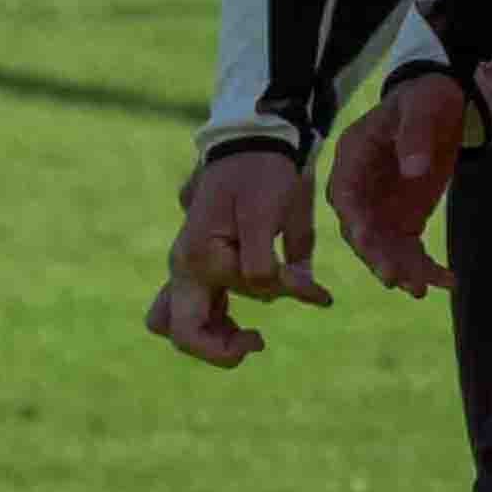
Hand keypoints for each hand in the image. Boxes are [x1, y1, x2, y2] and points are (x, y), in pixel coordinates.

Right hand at [146, 143, 324, 368]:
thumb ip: (276, 265)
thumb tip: (310, 299)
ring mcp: (189, 269)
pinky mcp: (202, 269)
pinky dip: (218, 324)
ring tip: (252, 335)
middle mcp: (184, 267)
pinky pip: (198, 311)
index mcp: (196, 258)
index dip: (266, 307)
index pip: (227, 306)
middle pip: (180, 333)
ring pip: (182, 326)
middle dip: (217, 349)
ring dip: (216, 339)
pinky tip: (244, 322)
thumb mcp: (270, 213)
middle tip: (256, 340)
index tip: (299, 301)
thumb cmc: (261, 173)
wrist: (251, 141)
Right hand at [332, 71, 475, 293]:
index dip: (354, 221)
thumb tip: (414, 170)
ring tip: (423, 289)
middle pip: (361, 231)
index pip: (344, 196)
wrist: (440, 105)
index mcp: (353, 160)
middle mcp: (361, 191)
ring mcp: (381, 210)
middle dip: (376, 256)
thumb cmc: (423, 99)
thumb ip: (414, 135)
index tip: (367, 241)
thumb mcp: (421, 107)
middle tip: (395, 278)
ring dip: (402, 270)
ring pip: (385, 248)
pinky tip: (448, 281)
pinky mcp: (405, 221)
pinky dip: (427, 268)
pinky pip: (411, 251)